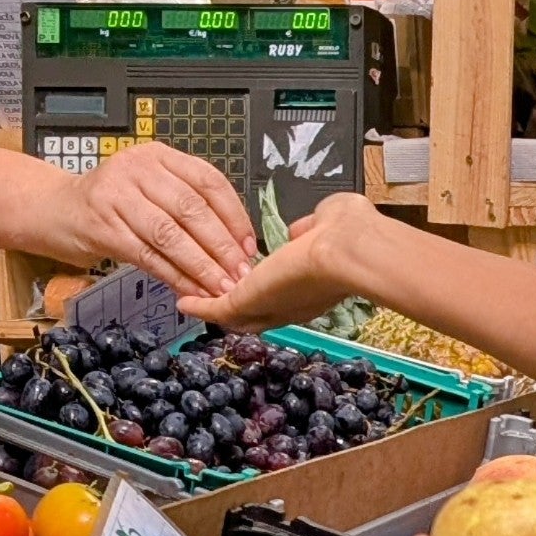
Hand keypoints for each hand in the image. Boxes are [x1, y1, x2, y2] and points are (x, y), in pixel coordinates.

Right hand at [55, 143, 256, 299]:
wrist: (58, 209)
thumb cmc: (114, 203)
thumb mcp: (152, 189)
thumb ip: (189, 206)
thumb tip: (238, 246)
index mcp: (159, 156)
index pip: (208, 181)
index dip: (234, 216)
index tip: (249, 247)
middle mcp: (138, 169)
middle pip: (191, 209)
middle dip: (222, 247)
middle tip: (242, 275)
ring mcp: (116, 196)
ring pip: (170, 235)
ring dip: (200, 266)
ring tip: (222, 289)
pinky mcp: (102, 227)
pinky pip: (147, 256)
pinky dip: (173, 276)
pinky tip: (191, 292)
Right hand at [183, 188, 386, 328]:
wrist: (350, 249)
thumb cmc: (351, 232)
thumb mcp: (328, 221)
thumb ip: (310, 228)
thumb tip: (301, 232)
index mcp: (312, 284)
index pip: (284, 292)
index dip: (269, 288)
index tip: (253, 280)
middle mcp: (291, 302)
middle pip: (257, 312)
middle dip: (236, 307)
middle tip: (211, 298)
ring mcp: (270, 305)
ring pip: (236, 314)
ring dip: (213, 306)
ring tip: (190, 300)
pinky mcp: (249, 303)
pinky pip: (219, 310)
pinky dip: (201, 308)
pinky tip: (184, 303)